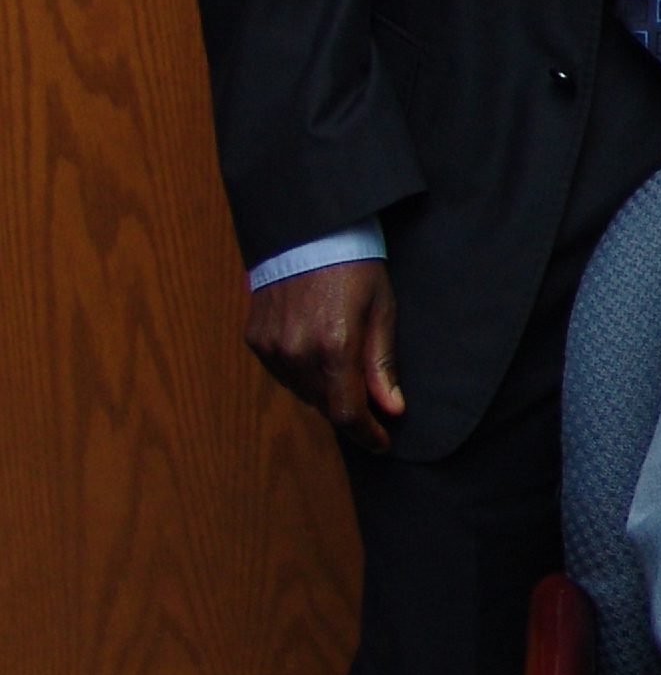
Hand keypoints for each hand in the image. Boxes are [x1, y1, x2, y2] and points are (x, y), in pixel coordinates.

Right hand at [245, 261, 403, 451]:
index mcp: (333, 346)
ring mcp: (270, 347)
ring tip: (347, 370)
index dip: (365, 434)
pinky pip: (282, 373)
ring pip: (302, 392)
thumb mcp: (382, 311)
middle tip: (373, 406)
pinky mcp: (255, 339)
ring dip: (326, 392)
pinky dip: (303, 374)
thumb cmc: (355, 266)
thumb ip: (383, 364)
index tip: (381, 443)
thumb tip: (392, 409)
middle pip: (324, 405)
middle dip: (351, 410)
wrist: (309, 231)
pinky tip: (319, 355)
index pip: (346, 412)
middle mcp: (296, 352)